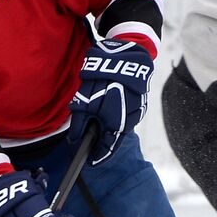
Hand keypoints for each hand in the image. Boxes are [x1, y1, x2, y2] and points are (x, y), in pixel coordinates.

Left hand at [68, 39, 152, 165]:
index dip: (99, 156)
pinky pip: (128, 113)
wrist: (125, 55)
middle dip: (103, 136)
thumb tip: (75, 141)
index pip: (107, 148)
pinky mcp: (142, 102)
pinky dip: (119, 112)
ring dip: (111, 122)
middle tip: (92, 134)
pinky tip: (112, 101)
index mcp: (115, 123)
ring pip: (122, 124)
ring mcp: (137, 111)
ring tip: (101, 108)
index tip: (92, 161)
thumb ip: (79, 124)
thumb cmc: (102, 77)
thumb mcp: (84, 101)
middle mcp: (129, 120)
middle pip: (115, 136)